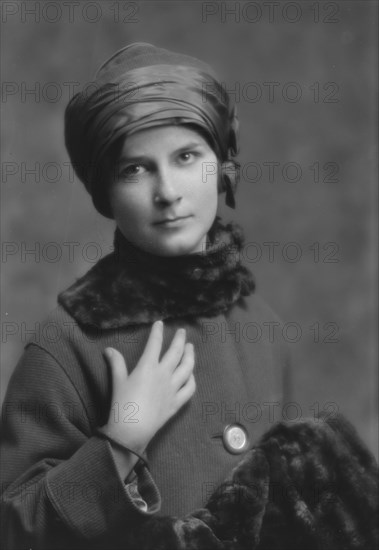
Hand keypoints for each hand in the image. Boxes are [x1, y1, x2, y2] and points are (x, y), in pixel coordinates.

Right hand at [103, 320, 195, 453]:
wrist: (131, 431)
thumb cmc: (122, 405)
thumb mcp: (117, 381)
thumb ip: (116, 363)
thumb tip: (109, 349)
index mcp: (148, 367)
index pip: (155, 344)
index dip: (157, 332)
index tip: (159, 324)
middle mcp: (164, 375)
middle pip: (176, 352)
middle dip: (180, 339)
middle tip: (182, 331)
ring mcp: (173, 389)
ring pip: (187, 368)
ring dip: (190, 355)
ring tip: (191, 348)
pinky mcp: (177, 403)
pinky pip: (190, 389)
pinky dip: (192, 379)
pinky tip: (191, 375)